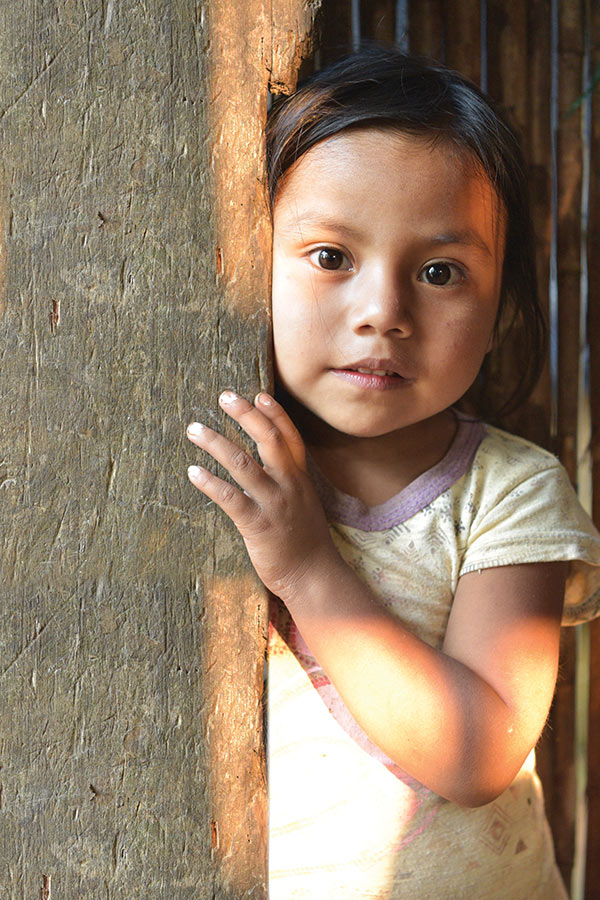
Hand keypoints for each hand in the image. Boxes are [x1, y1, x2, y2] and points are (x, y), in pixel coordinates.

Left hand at [186, 390, 336, 598]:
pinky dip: (210, 483)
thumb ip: (286, 481)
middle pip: (268, 439)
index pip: (290, 437)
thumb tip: (262, 464)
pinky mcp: (258, 525)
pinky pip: (231, 498)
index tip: (257, 395)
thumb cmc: (304, 541)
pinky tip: (193, 472)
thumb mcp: (303, 503)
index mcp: (300, 478)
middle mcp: (289, 485)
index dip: (275, 414)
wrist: (313, 576)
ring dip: (216, 443)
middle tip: (224, 397)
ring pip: (243, 464)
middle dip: (245, 415)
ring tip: (195, 430)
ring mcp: (275, 504)